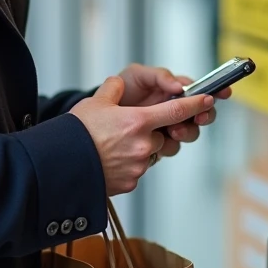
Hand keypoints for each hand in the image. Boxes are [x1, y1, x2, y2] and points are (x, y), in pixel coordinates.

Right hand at [71, 77, 215, 194]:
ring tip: (112, 146)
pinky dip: (127, 164)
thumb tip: (117, 84)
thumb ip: (112, 90)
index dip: (196, 104)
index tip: (209, 99)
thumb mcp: (94, 103)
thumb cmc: (75, 134)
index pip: (176, 110)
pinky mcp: (130, 183)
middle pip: (161, 135)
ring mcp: (138, 166)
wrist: (58, 167)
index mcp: (138, 121)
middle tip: (125, 130)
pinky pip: (136, 170)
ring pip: (148, 153)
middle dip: (150, 132)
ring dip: (137, 148)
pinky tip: (108, 160)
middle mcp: (143, 144)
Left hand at [117, 63, 232, 157]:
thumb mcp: (136, 75)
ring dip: (186, 132)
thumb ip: (159, 76)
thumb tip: (179, 86)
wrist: (95, 119)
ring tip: (173, 130)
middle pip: (201, 115)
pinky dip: (168, 146)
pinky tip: (158, 142)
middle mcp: (174, 111)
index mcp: (172, 92)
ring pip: (188, 133)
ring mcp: (167, 129)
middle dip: (204, 116)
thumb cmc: (119, 92)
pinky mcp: (157, 146)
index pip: (199, 91)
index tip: (223, 92)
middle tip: (199, 116)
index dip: (215, 91)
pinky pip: (170, 149)